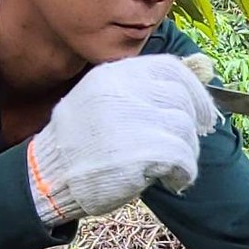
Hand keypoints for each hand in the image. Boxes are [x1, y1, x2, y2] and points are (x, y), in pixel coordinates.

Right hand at [27, 54, 217, 224]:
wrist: (46, 178)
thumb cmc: (79, 144)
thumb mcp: (103, 100)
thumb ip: (145, 87)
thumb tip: (202, 67)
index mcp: (113, 74)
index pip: (171, 69)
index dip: (195, 90)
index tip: (202, 111)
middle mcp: (122, 91)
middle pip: (181, 99)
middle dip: (193, 125)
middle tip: (189, 144)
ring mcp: (130, 120)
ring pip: (184, 128)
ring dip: (187, 152)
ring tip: (174, 168)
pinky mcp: (138, 151)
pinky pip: (182, 157)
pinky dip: (184, 172)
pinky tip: (173, 181)